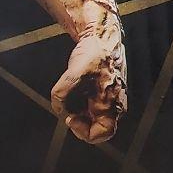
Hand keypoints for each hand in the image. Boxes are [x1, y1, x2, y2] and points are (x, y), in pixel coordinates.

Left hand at [51, 29, 126, 143]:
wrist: (101, 38)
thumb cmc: (94, 54)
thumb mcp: (74, 74)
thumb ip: (63, 94)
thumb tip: (59, 109)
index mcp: (112, 105)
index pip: (101, 134)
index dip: (83, 132)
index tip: (70, 119)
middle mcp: (113, 106)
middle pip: (93, 127)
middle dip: (78, 120)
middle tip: (67, 108)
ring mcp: (107, 100)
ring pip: (89, 116)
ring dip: (76, 110)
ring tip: (70, 95)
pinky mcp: (101, 93)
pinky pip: (88, 105)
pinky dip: (77, 102)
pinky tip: (73, 89)